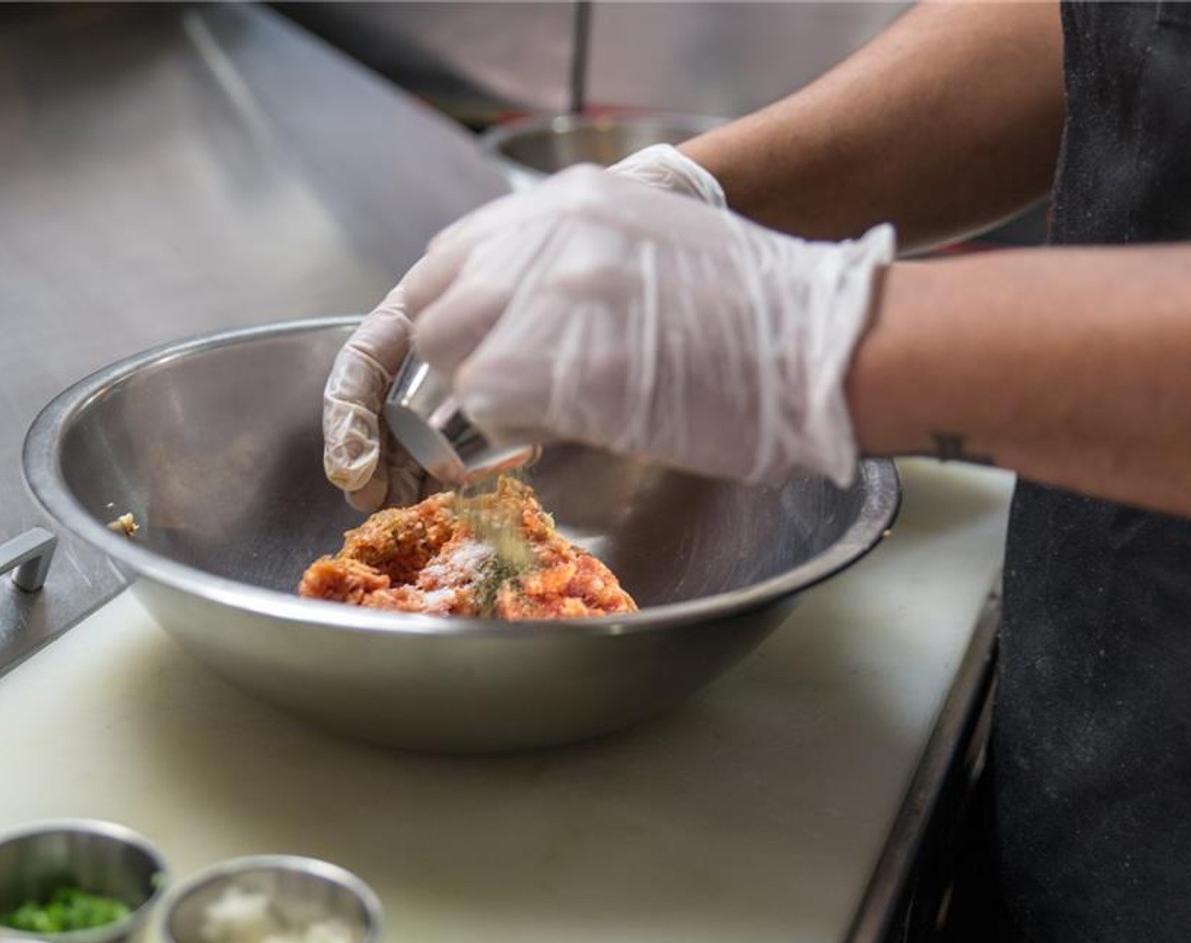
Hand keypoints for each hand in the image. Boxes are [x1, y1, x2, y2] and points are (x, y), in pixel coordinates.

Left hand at [322, 147, 726, 508]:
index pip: (451, 254)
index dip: (446, 311)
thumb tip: (511, 315)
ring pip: (453, 358)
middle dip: (457, 360)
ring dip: (482, 394)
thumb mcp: (647, 246)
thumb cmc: (753, 312)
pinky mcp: (557, 363)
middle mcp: (548, 236)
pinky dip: (506, 427)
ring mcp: (549, 297)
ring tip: (540, 410)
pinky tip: (556, 428)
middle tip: (500, 391)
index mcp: (569, 203)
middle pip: (437, 309)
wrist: (816, 346)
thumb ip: (569, 264)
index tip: (461, 348)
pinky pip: (486, 402)